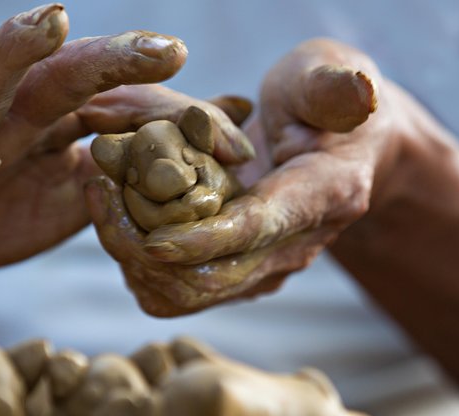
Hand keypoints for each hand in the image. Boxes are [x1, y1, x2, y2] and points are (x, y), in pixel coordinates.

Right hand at [0, 4, 255, 305]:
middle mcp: (14, 113)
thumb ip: (136, 163)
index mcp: (57, 124)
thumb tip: (224, 122)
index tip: (236, 140)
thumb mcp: (75, 195)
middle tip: (171, 50)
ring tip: (50, 24)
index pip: (123, 105)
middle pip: (65, 74)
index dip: (178, 119)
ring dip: (18, 52)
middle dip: (116, 57)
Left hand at [86, 38, 399, 315]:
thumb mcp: (328, 78)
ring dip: (132, 254)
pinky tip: (120, 210)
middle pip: (207, 280)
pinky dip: (137, 257)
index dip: (204, 240)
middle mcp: (290, 248)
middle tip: (102, 190)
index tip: (151, 240)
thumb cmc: (322, 105)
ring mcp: (260, 268)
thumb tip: (356, 92)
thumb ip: (333, 85)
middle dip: (143, 248)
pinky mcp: (234, 273)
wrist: (333, 150)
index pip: (256, 230)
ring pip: (182, 294)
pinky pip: (174, 286)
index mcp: (320, 197)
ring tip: (104, 194)